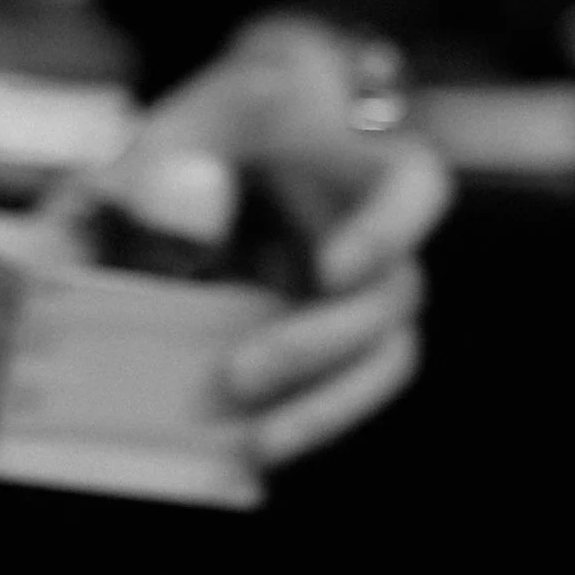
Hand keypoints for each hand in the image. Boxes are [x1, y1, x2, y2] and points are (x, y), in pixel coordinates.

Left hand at [117, 14, 451, 466]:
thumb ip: (161, 166)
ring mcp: (364, 285)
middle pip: (393, 295)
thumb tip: (174, 215)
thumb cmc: (215, 128)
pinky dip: (310, 415)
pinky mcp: (337, 329)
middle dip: (322, 342)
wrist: (221, 152)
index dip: (388, 230)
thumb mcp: (180, 128)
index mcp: (356, 154)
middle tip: (237, 375)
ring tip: (256, 444)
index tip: (331, 271)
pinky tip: (252, 446)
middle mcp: (378, 227)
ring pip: (383, 355)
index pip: (413, 185)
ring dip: (329, 404)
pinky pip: (347, 380)